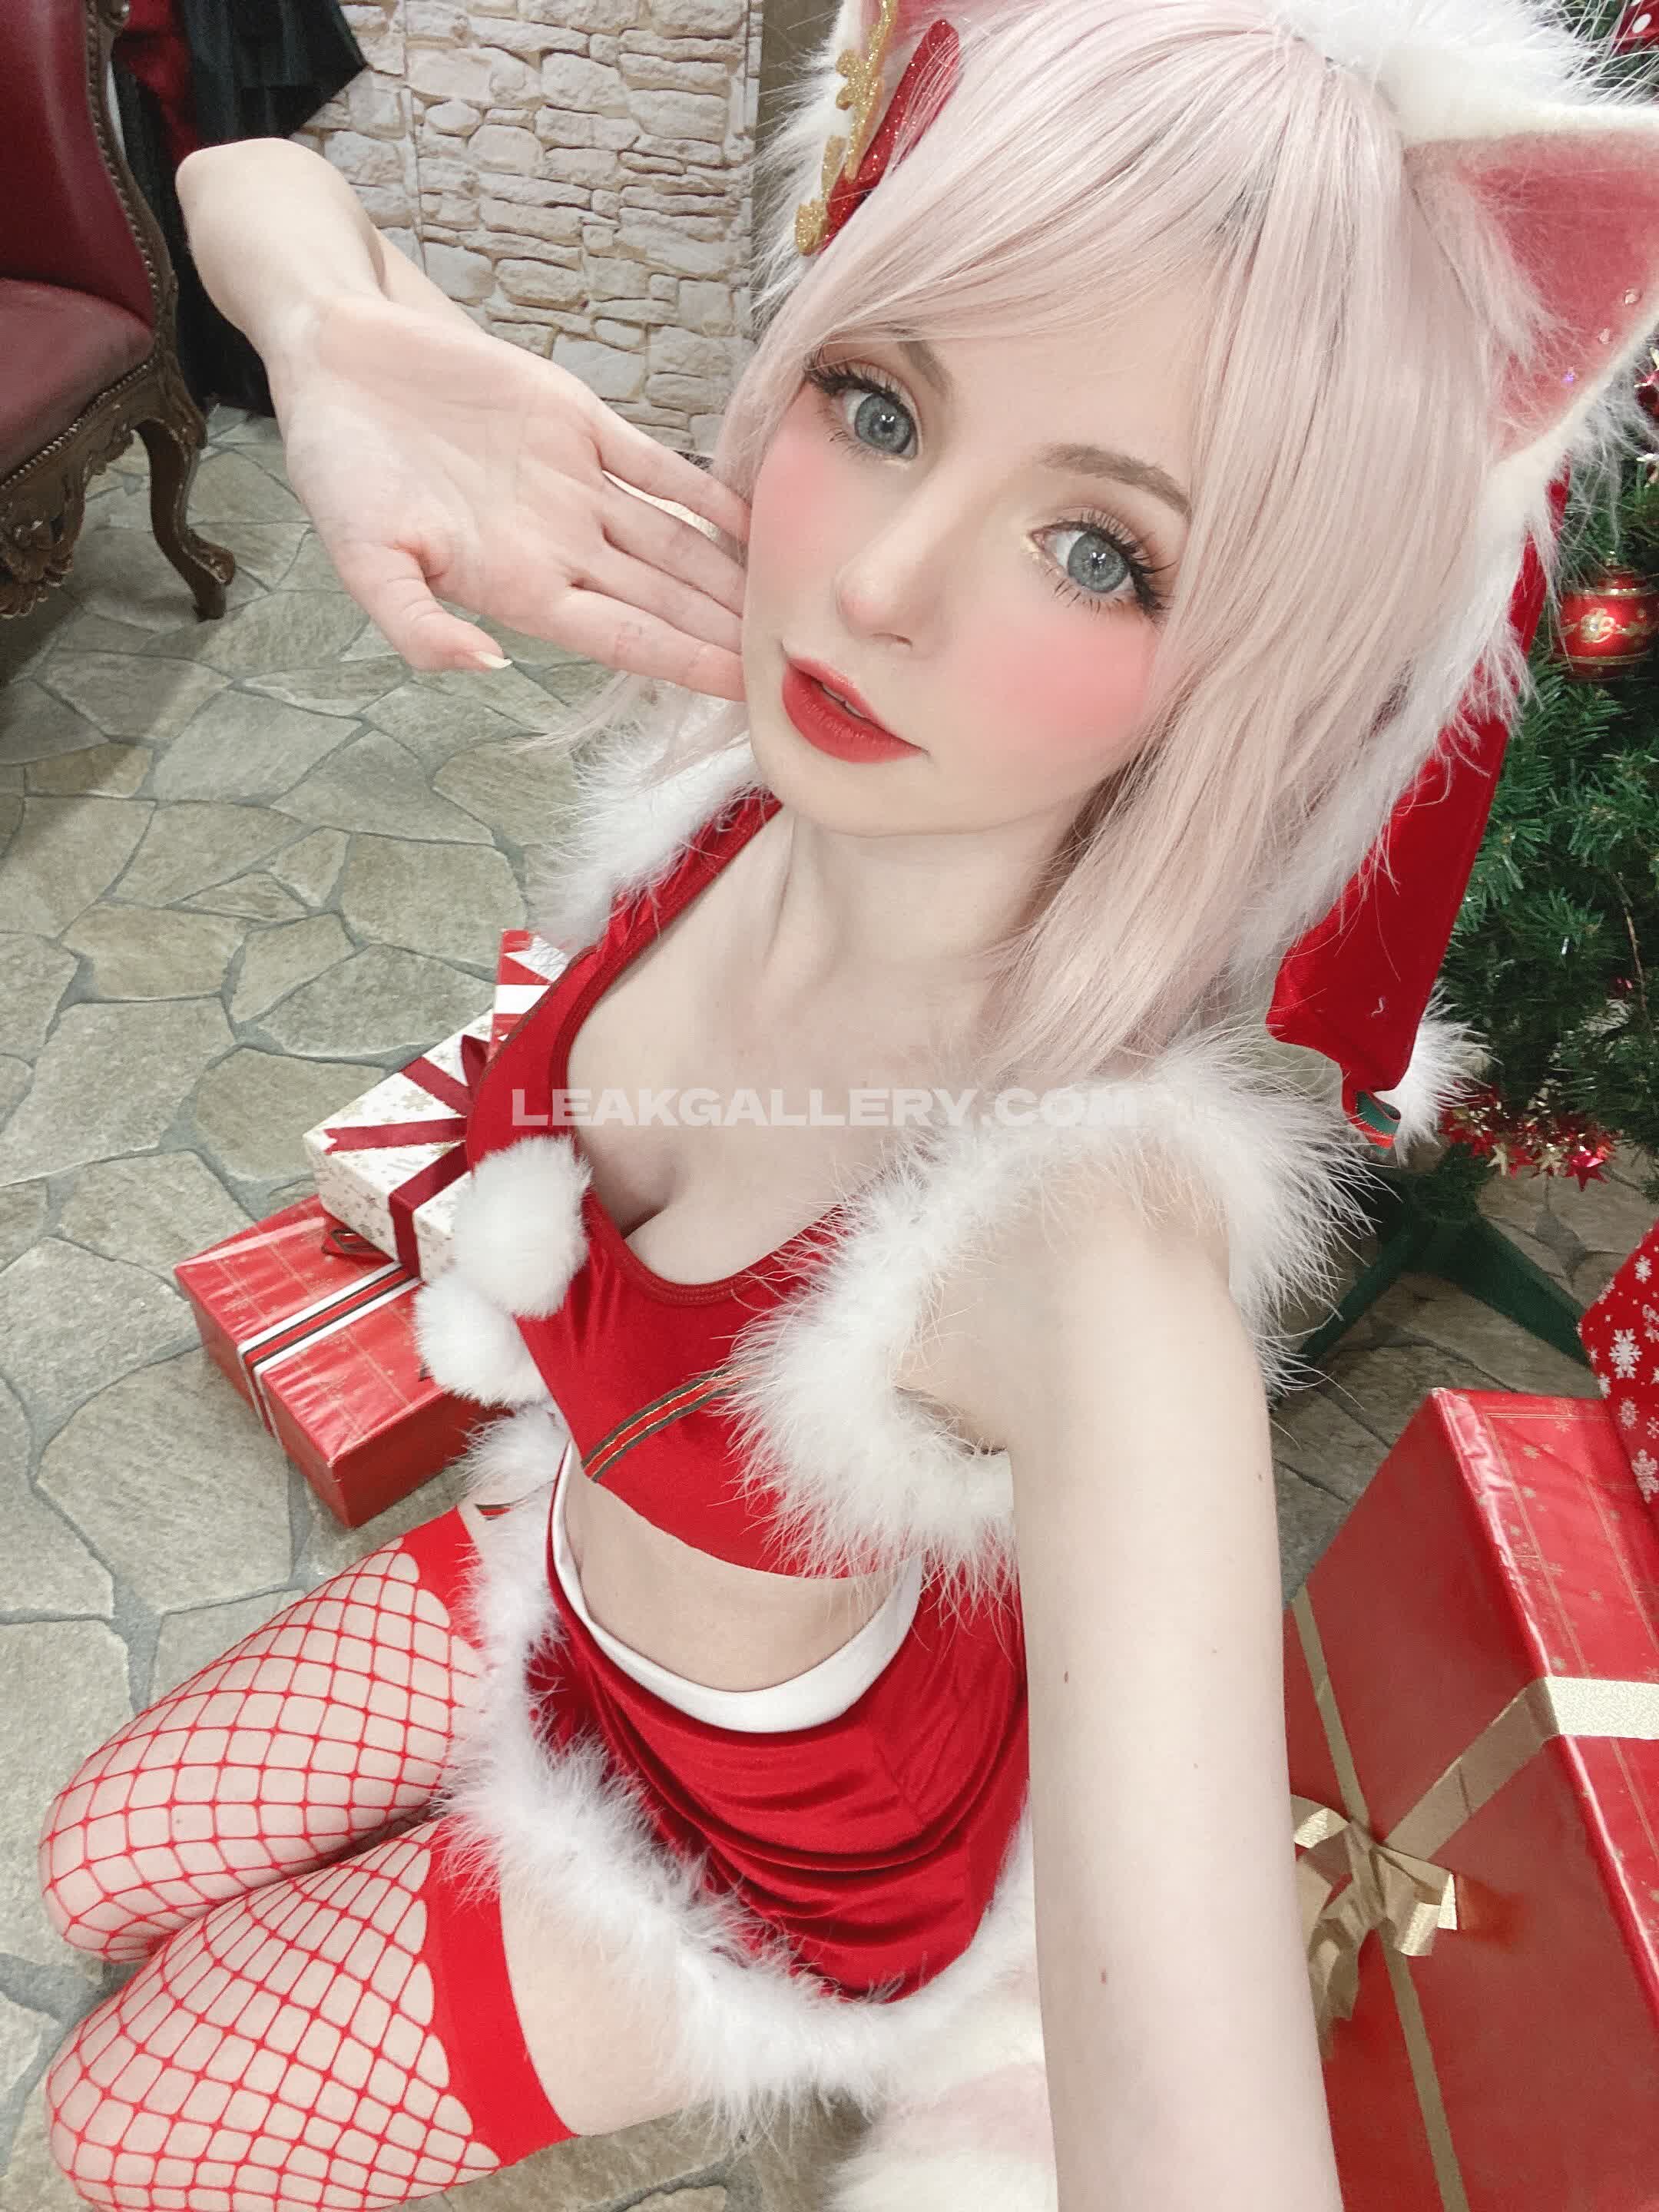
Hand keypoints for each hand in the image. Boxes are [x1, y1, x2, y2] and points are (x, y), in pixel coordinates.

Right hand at [267, 293, 750, 696]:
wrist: (339, 357)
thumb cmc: (338, 466)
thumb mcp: (359, 556)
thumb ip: (415, 623)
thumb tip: (482, 668)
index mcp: (517, 588)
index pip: (622, 638)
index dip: (683, 662)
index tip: (740, 691)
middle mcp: (559, 547)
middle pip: (664, 600)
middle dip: (724, 632)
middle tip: (795, 660)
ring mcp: (576, 486)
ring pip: (672, 541)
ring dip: (728, 574)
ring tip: (791, 602)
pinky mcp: (580, 422)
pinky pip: (658, 466)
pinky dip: (706, 492)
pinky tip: (755, 521)